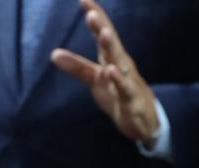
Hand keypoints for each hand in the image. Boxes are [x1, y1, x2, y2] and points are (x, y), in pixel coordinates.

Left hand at [51, 0, 160, 145]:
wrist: (145, 121)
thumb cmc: (119, 95)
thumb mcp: (95, 80)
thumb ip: (77, 67)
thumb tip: (53, 54)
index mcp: (113, 57)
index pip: (104, 34)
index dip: (96, 16)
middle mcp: (122, 65)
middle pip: (112, 44)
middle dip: (102, 28)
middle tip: (91, 13)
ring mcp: (128, 82)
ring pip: (120, 63)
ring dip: (112, 48)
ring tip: (103, 33)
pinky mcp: (131, 101)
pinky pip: (125, 89)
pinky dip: (119, 80)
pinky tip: (112, 71)